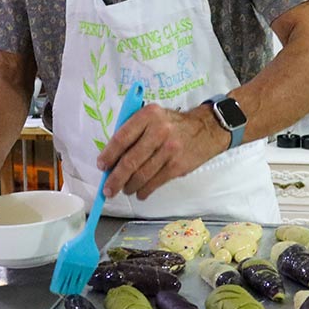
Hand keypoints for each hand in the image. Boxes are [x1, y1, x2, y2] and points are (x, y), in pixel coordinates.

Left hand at [96, 103, 227, 200]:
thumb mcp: (153, 117)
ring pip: (141, 175)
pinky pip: (155, 182)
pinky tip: (140, 192)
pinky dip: (144, 191)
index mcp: (148, 115)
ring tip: (124, 190)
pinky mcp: (178, 166)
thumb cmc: (173, 124)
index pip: (122, 137)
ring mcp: (170, 149)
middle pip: (130, 160)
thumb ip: (133, 131)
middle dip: (115, 178)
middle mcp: (159, 131)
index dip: (108, 154)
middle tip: (107, 189)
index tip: (102, 166)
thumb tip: (112, 157)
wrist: (206, 129)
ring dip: (129, 186)